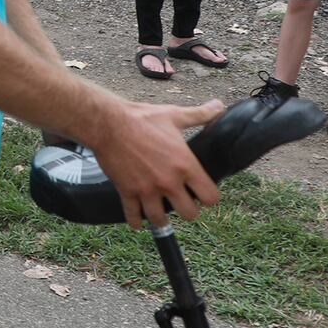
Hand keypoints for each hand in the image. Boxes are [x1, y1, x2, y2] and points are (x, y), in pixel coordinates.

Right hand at [89, 98, 224, 227]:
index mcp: (185, 165)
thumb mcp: (174, 115)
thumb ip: (199, 114)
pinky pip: (133, 216)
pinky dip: (135, 222)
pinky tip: (137, 221)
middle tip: (181, 202)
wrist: (108, 123)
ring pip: (160, 220)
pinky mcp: (127, 191)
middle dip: (187, 210)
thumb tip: (219, 105)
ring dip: (161, 218)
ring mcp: (147, 189)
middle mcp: (168, 182)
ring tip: (160, 213)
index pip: (211, 197)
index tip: (202, 193)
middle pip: (189, 214)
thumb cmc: (141, 118)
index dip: (209, 197)